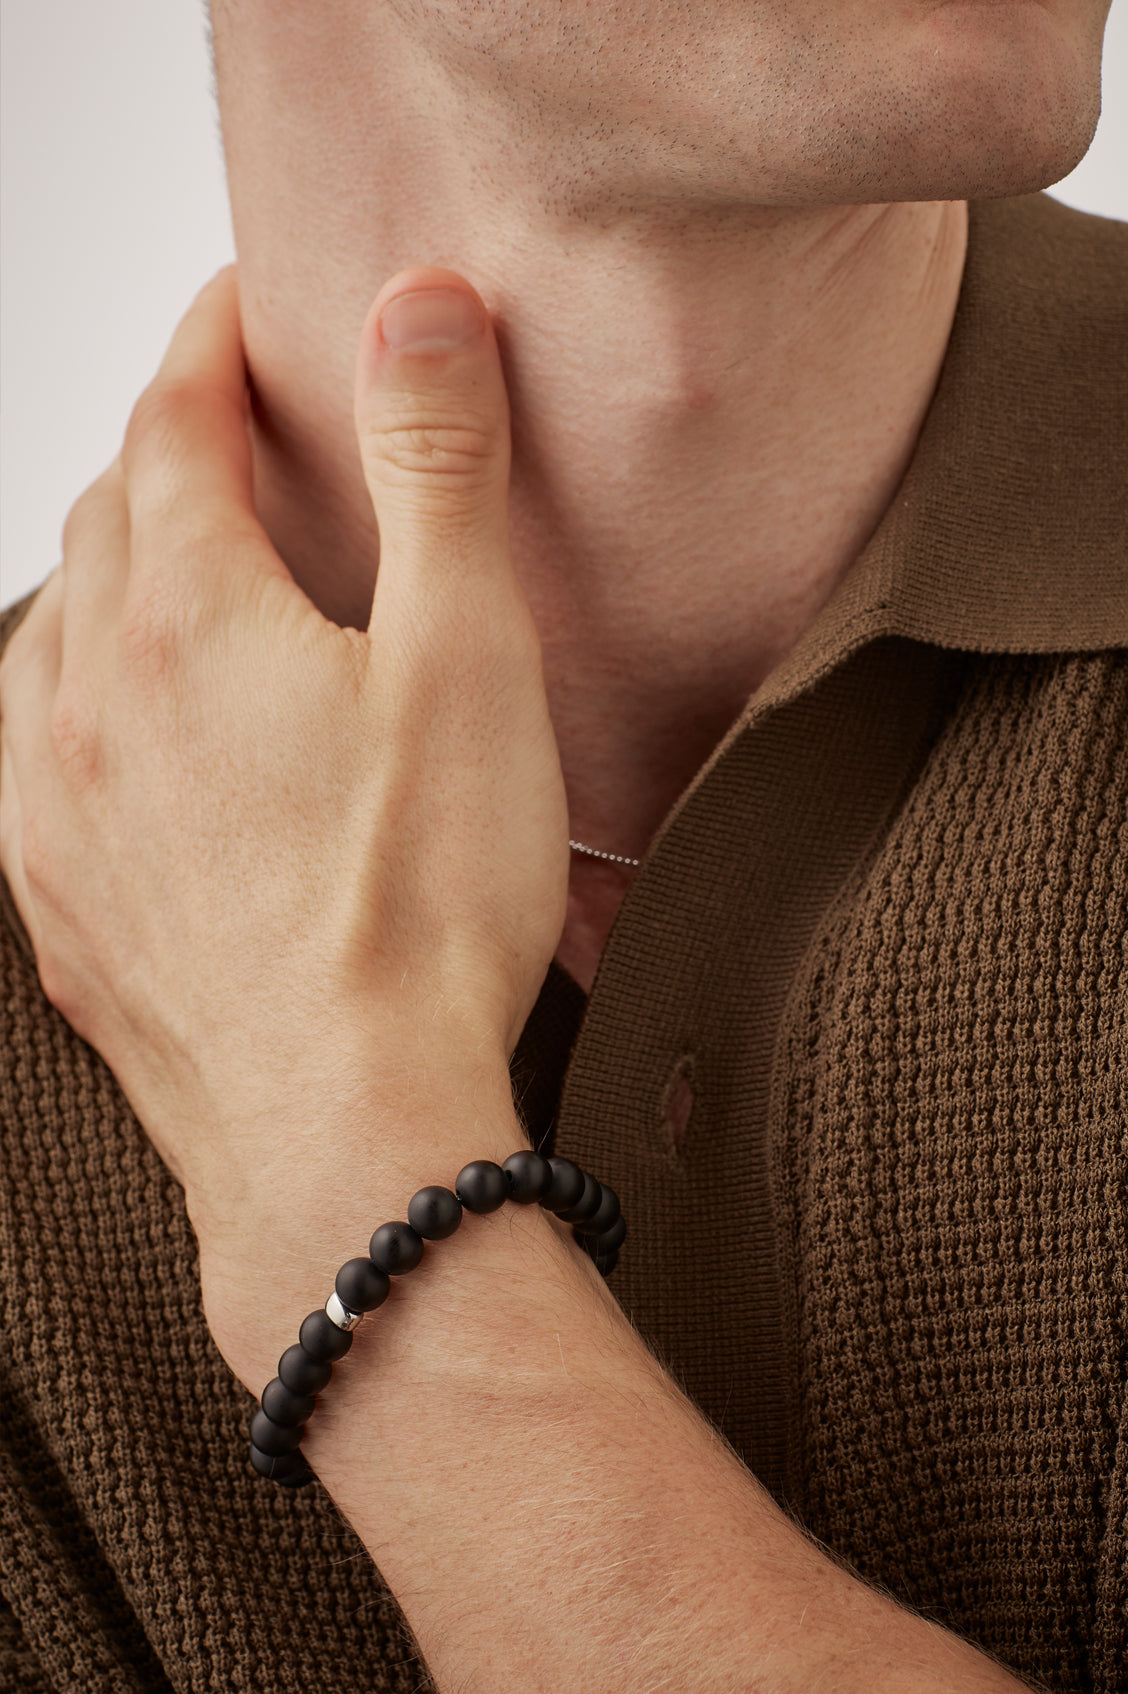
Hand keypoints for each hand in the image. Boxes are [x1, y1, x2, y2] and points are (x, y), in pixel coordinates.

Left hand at [0, 266, 568, 1365]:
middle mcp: (88, 696)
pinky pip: (35, 755)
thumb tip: (419, 309)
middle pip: (107, 519)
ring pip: (53, 634)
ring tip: (178, 572)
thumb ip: (438, 469)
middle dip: (167, 449)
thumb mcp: (468, 660)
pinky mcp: (59, 907)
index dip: (211, 342)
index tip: (245, 305)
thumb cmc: (420, 911)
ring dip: (113, 575)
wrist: (345, 1136)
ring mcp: (54, 809)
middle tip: (233, 432)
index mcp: (186, 616)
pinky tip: (123, 731)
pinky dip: (79, 698)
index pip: (173, 419)